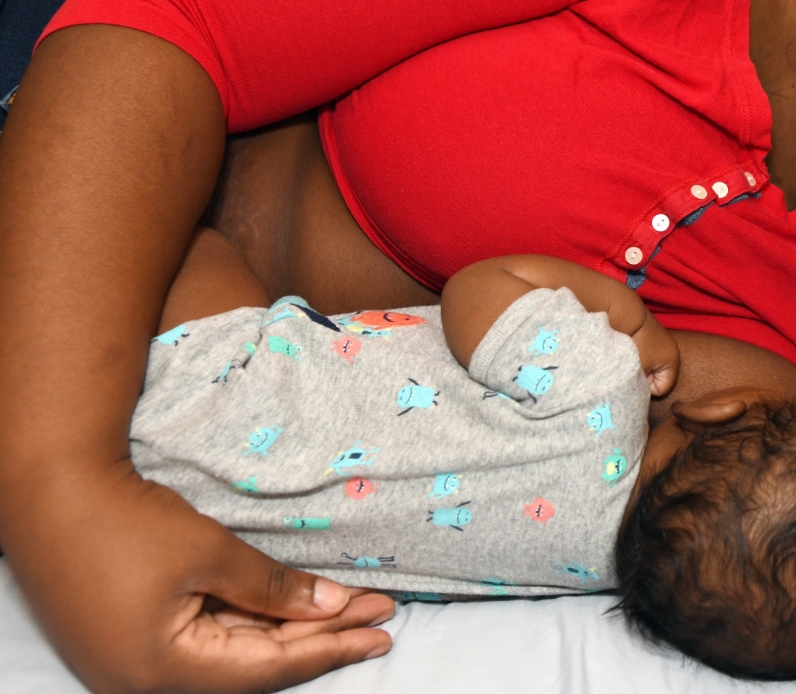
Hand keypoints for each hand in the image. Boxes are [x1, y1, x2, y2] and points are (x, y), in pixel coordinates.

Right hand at [5, 467, 393, 693]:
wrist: (47, 488)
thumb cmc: (124, 522)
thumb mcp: (209, 554)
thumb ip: (273, 589)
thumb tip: (331, 607)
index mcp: (164, 671)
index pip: (270, 668)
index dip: (331, 647)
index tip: (381, 630)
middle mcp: (147, 679)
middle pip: (255, 664)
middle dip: (321, 636)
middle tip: (380, 616)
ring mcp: (135, 660)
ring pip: (234, 650)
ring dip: (292, 628)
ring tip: (351, 606)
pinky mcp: (130, 635)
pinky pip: (206, 635)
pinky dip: (254, 620)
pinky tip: (297, 607)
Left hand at [632, 311, 679, 396]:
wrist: (626, 314)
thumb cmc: (635, 345)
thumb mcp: (637, 371)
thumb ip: (639, 388)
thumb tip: (634, 396)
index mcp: (673, 361)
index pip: (662, 389)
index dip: (647, 388)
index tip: (636, 378)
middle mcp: (671, 352)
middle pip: (656, 378)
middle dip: (643, 377)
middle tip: (630, 369)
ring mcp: (661, 342)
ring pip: (649, 366)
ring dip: (638, 366)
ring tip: (627, 359)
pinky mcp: (649, 335)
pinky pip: (644, 355)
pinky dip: (636, 355)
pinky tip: (627, 350)